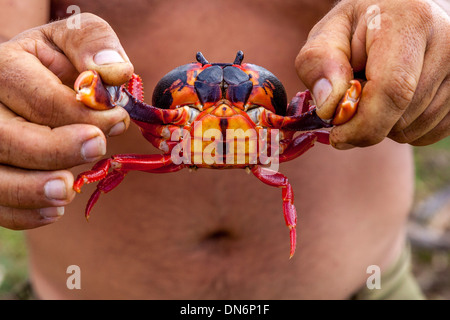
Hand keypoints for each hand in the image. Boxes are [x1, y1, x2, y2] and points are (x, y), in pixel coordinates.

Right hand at [0, 13, 132, 228]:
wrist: (30, 77)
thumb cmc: (56, 60)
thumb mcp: (73, 37)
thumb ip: (94, 45)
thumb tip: (117, 72)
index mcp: (4, 67)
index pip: (41, 100)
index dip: (84, 115)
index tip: (118, 119)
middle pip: (7, 138)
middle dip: (57, 151)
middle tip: (97, 149)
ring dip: (33, 191)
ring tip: (68, 191)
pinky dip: (23, 213)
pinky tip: (53, 210)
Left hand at [296, 0, 448, 148]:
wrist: (395, 17)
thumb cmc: (357, 28)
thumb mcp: (329, 34)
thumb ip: (319, 63)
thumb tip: (330, 107)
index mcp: (411, 21)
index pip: (393, 90)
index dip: (362, 124)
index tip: (337, 136)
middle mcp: (448, 43)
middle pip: (402, 116)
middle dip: (367, 122)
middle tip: (354, 96)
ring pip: (414, 129)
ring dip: (384, 124)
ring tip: (377, 90)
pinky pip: (429, 134)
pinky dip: (403, 128)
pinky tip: (396, 101)